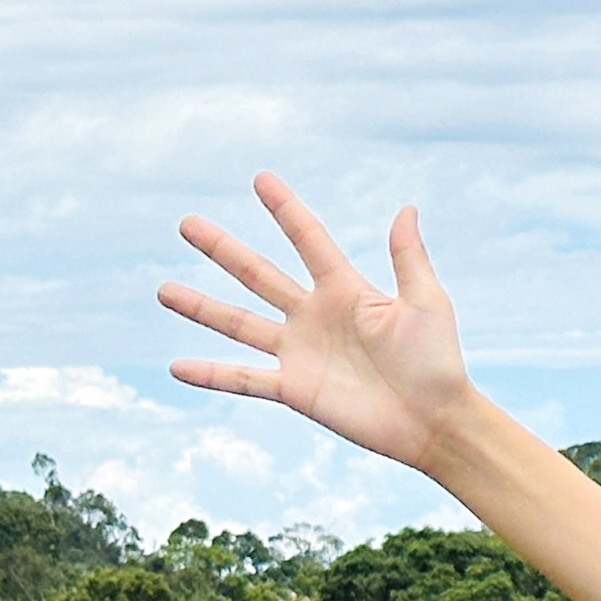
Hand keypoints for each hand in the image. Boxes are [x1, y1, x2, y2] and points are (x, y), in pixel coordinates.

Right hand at [162, 176, 475, 471]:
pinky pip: (244, 380)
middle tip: (186, 224)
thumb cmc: (437, 361)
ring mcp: (300, 353)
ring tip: (163, 289)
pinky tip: (176, 366)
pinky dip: (210, 374)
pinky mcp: (294, 389)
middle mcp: (314, 316)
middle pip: (258, 275)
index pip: (308, 240)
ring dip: (201, 307)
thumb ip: (408, 257)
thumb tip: (406, 208)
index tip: (260, 179)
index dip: (285, 210)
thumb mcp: (425, 301)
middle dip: (222, 250)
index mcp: (346, 290)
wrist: (434, 421)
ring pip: (239, 323)